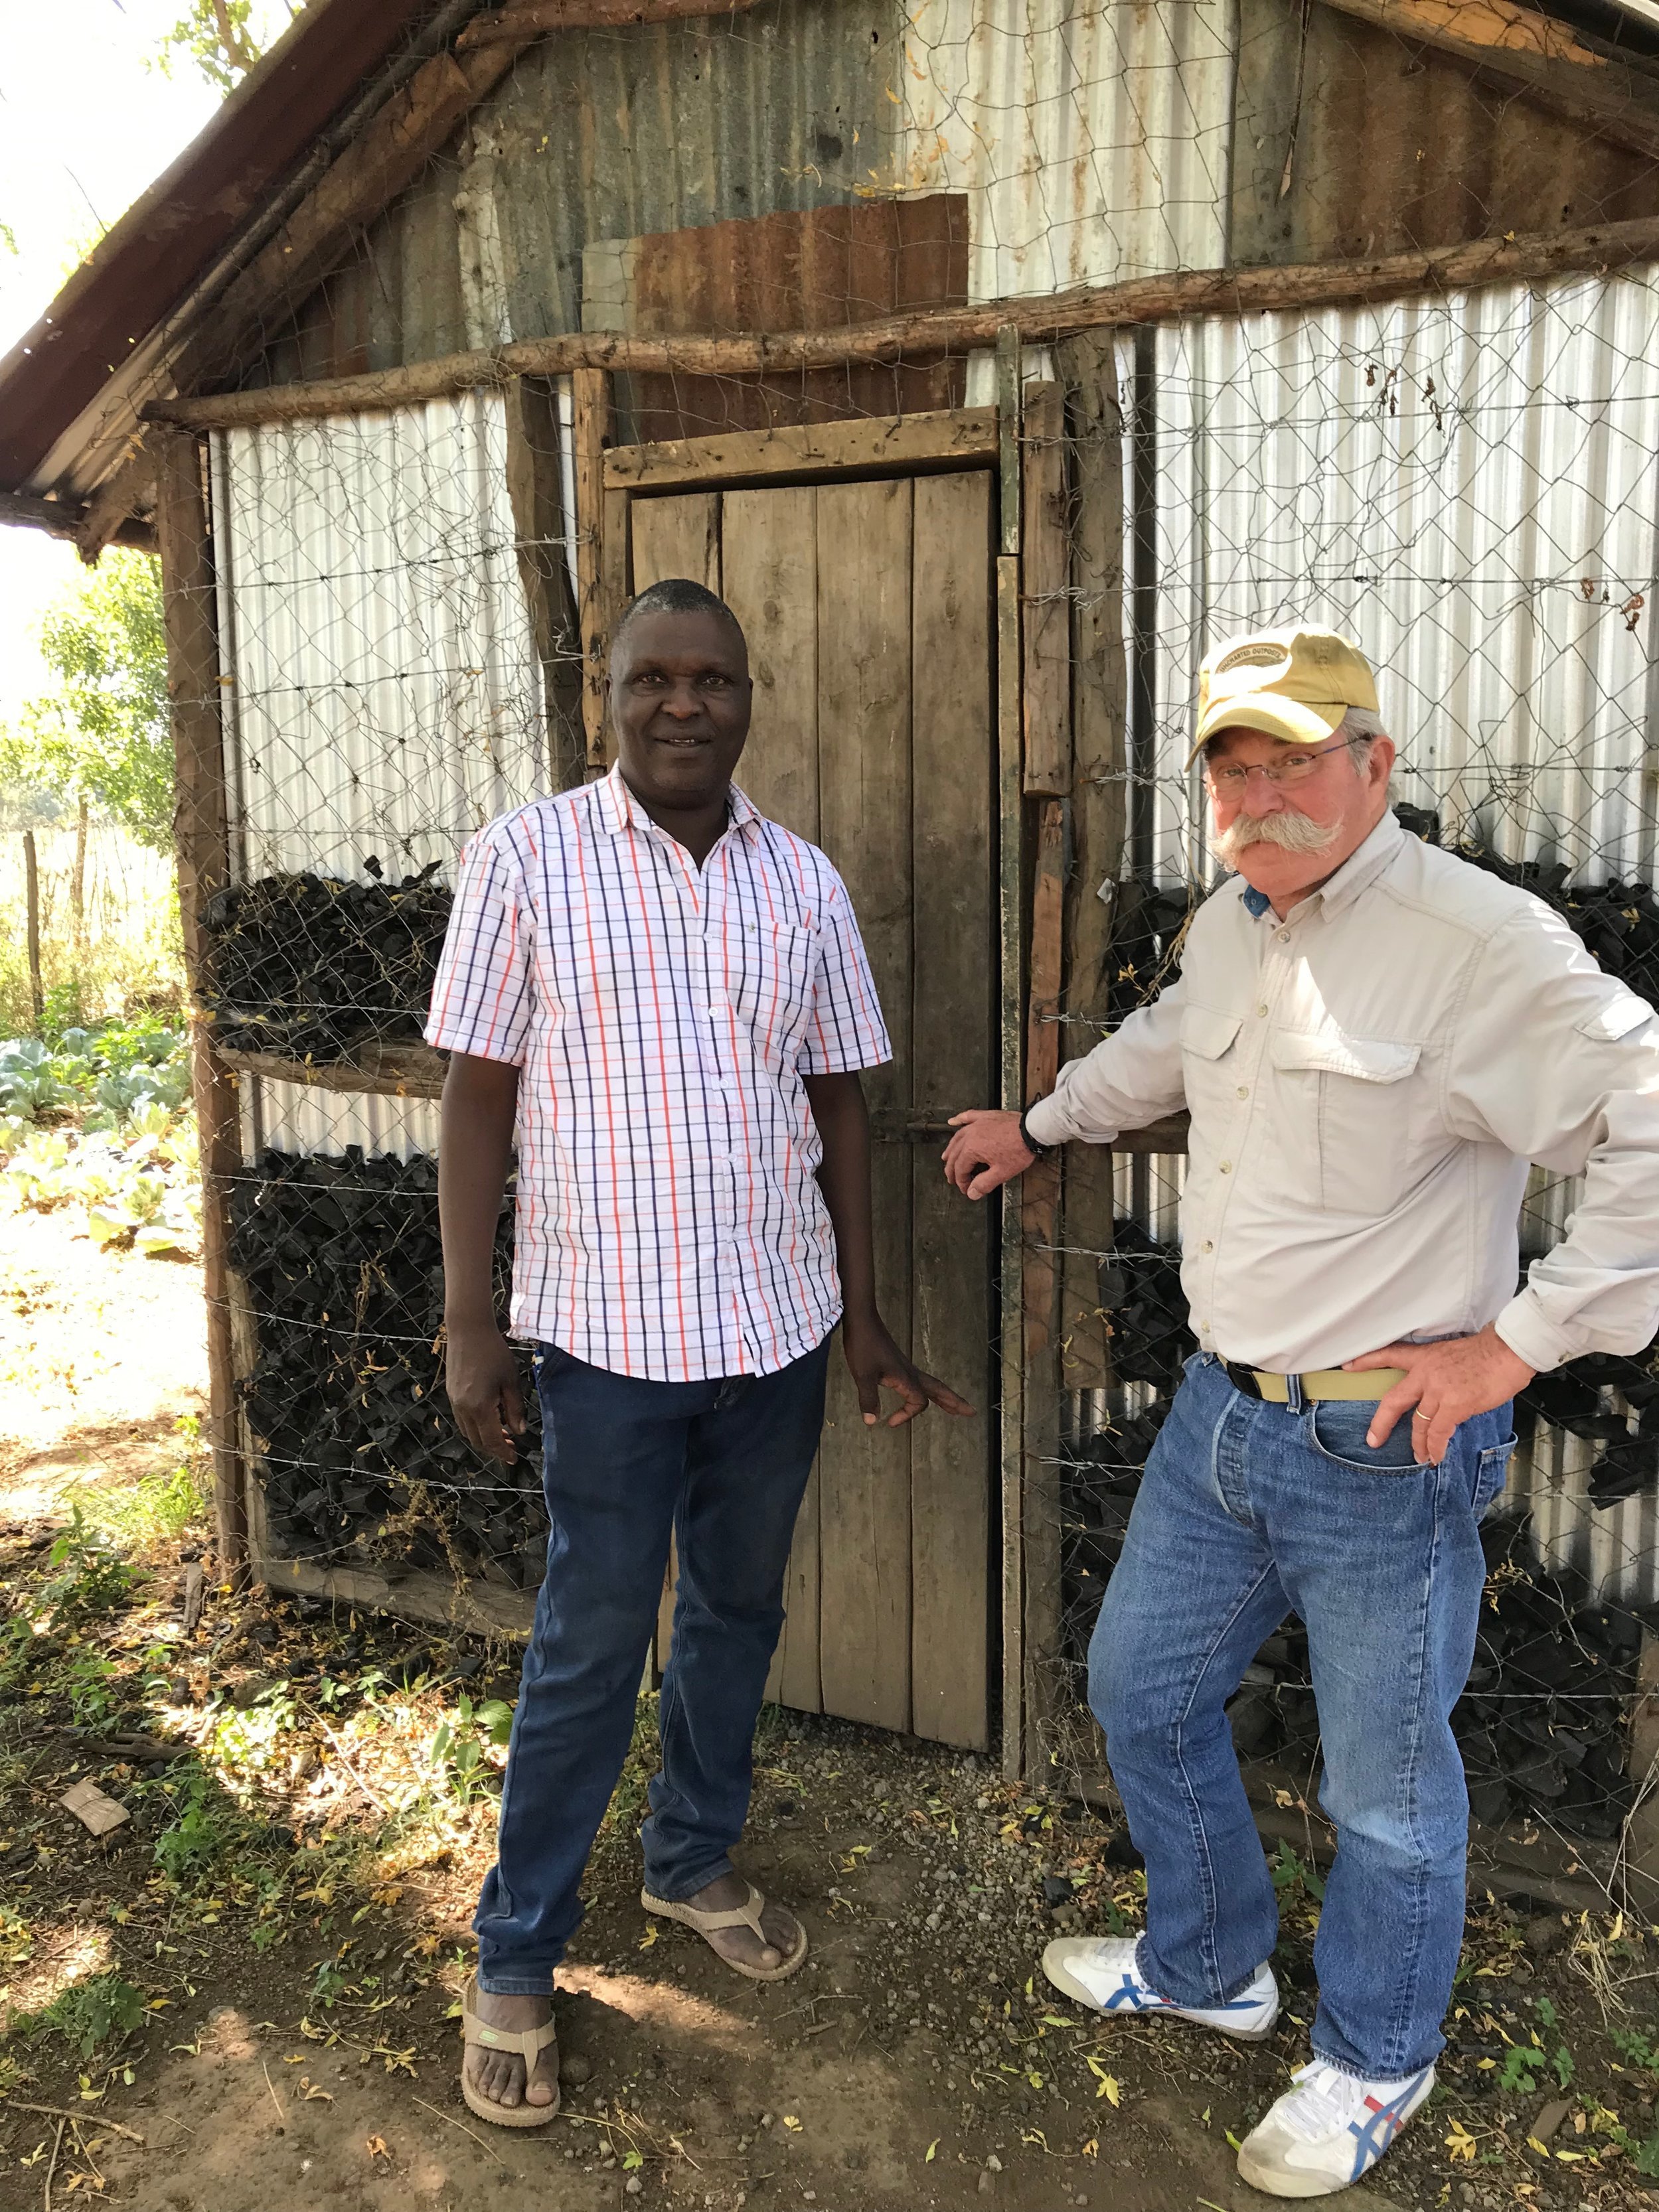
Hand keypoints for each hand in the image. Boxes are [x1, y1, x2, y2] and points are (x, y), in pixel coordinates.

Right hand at [445, 1319, 527, 1463]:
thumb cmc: (494, 1352)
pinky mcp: (451, 1393)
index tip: (513, 1459)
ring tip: (502, 1435)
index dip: (503, 1453)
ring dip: (484, 1438)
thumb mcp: (511, 1380)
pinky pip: (462, 1419)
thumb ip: (515, 1408)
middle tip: (510, 1449)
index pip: (492, 1440)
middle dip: (494, 1449)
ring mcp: (454, 1401)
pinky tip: (489, 1419)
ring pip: (468, 1431)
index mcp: (480, 1407)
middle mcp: (463, 1408)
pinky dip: (475, 1426)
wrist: (468, 1331)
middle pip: (477, 1441)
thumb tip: (518, 1431)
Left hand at [842, 1312, 975, 1427]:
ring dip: (944, 1396)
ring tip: (954, 1406)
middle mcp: (910, 1372)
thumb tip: (872, 1422)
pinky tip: (923, 1391)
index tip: (890, 1422)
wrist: (862, 1320)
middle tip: (971, 1412)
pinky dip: (929, 1389)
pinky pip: (920, 1380)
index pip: (919, 1402)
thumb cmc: (863, 1344)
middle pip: (938, 1389)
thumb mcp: (863, 1375)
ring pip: (931, 1384)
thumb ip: (869, 1399)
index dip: (907, 1415)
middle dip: (954, 1402)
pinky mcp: (898, 1363)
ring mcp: (906, 1366)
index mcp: (905, 1377)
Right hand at [942, 1108, 1034, 1199]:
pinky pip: (968, 1117)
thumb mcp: (1002, 1172)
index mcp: (971, 1149)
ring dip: (950, 1148)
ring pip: (957, 1137)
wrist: (1032, 1130)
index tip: (966, 1189)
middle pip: (955, 1154)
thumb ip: (984, 1184)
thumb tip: (971, 1193)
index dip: (961, 1182)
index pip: (960, 1169)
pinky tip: (952, 1121)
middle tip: (952, 1179)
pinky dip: (958, 1119)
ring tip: (946, 1157)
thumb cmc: (1018, 1150)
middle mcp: (970, 1135)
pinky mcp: (985, 1116)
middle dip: (952, 1169)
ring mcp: (977, 1124)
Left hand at [1343, 1325, 1534, 1463]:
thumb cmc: (1488, 1352)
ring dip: (1418, 1444)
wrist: (1508, 1351)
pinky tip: (1434, 1457)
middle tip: (1373, 1440)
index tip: (1348, 1366)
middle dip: (1381, 1423)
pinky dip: (1435, 1447)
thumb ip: (1439, 1372)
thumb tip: (1439, 1394)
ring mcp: (1438, 1389)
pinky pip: (1438, 1432)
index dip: (1367, 1361)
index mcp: (1424, 1357)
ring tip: (1419, 1457)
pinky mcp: (1454, 1404)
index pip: (1389, 1355)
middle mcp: (1425, 1372)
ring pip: (1418, 1423)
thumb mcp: (1452, 1354)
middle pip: (1393, 1400)